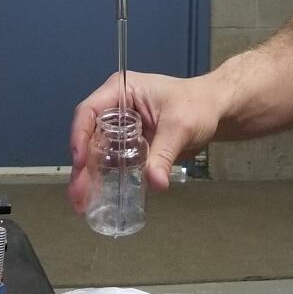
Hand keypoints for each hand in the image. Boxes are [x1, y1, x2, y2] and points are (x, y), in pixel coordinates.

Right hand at [67, 70, 219, 212]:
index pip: (89, 111)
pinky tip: (97, 197)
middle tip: (77, 194)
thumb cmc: (197, 105)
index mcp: (121, 91)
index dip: (79, 136)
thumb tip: (155, 184)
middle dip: (82, 166)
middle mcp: (115, 107)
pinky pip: (112, 161)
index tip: (79, 163)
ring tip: (81, 203)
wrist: (215, 110)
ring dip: (88, 176)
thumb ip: (164, 153)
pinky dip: (104, 178)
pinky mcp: (128, 144)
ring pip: (96, 151)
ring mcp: (120, 126)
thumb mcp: (180, 127)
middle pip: (89, 136)